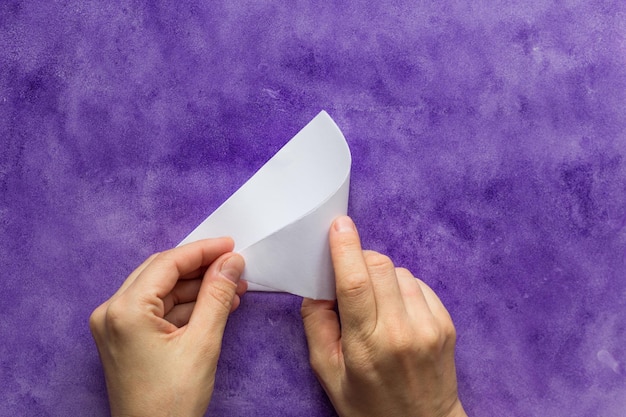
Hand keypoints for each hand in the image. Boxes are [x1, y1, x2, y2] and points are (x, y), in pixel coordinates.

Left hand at [89, 238, 246, 416]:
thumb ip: (218, 296)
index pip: (167, 263)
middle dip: (201, 268)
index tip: (231, 245)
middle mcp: (112, 313)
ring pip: (161, 291)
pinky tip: (215, 306)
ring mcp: (115, 326)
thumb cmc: (171, 402)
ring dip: (196, 288)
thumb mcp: (203, 343)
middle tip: (234, 265)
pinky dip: (185, 306)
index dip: (203, 251)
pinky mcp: (124, 338)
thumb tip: (231, 262)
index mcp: (124, 311)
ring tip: (233, 288)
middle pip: (161, 273)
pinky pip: (157, 310)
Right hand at [301, 216, 466, 416]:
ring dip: (381, 276)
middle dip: (360, 260)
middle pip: (380, 267)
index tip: (339, 225)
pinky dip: (401, 288)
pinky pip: (418, 284)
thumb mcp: (328, 373)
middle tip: (350, 278)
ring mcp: (430, 325)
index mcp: (368, 345)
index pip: (355, 284)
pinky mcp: (446, 323)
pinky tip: (396, 311)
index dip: (345, 249)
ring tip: (375, 304)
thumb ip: (317, 325)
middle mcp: (403, 331)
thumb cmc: (368, 404)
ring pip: (399, 272)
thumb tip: (318, 286)